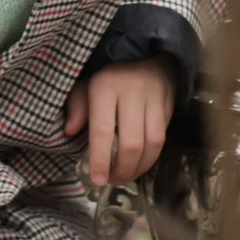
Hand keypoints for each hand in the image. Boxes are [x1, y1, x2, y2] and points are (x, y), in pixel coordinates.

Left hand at [65, 59, 175, 191]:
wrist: (146, 57)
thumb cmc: (109, 79)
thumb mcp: (86, 87)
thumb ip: (76, 108)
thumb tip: (70, 132)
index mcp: (106, 86)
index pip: (103, 130)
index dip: (100, 160)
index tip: (97, 181)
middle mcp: (133, 91)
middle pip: (131, 143)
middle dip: (122, 169)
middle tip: (112, 181)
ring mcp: (155, 98)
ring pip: (152, 144)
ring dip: (140, 168)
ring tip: (126, 177)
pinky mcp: (169, 105)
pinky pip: (162, 138)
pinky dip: (151, 157)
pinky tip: (139, 165)